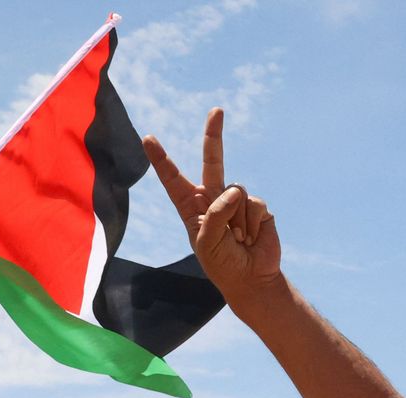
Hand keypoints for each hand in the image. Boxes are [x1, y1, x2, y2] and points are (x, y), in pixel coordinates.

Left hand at [143, 108, 280, 305]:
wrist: (251, 279)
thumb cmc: (222, 264)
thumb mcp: (206, 243)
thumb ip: (214, 215)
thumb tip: (234, 191)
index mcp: (191, 208)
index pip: (173, 180)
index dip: (161, 160)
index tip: (148, 139)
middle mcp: (213, 199)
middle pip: (213, 160)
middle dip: (213, 135)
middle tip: (217, 110)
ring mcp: (237, 201)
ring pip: (235, 191)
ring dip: (236, 221)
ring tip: (237, 240)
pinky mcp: (257, 207)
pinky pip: (253, 204)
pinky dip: (251, 224)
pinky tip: (251, 239)